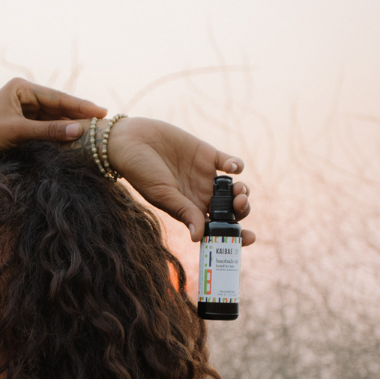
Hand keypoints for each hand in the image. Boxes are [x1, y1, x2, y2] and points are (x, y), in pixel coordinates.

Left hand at [0, 78, 107, 155]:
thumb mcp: (18, 133)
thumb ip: (49, 131)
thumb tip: (79, 130)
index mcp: (21, 88)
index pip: (58, 97)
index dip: (81, 106)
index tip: (102, 112)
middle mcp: (22, 94)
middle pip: (57, 105)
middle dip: (78, 114)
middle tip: (103, 122)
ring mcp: (20, 107)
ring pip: (51, 116)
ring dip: (68, 124)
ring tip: (93, 131)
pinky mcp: (18, 121)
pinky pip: (43, 125)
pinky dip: (56, 131)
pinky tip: (72, 137)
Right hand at [107, 118, 254, 245]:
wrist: (131, 141)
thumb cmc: (140, 172)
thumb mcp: (162, 194)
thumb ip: (184, 212)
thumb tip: (198, 238)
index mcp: (188, 210)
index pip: (215, 227)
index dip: (234, 234)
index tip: (248, 237)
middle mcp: (199, 195)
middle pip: (230, 209)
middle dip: (241, 210)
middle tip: (239, 204)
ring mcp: (205, 175)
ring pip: (234, 188)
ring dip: (242, 191)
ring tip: (238, 190)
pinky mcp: (207, 154)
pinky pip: (230, 163)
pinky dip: (237, 165)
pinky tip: (231, 167)